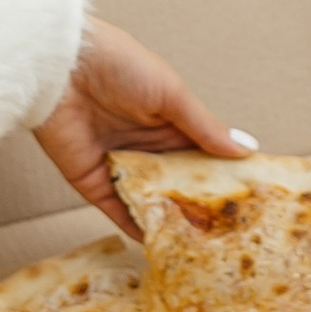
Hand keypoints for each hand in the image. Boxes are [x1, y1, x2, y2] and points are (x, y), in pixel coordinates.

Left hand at [34, 10, 257, 234]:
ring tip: (198, 245)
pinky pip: (117, 211)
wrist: (60, 67)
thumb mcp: (172, 94)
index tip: (250, 199)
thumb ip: (205, 127)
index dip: (223, 175)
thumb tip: (246, 150)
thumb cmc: (120, 66)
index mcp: (169, 122)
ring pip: (150, 200)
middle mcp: (147, 146)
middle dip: (198, 205)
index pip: (202, 154)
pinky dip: (136, 227)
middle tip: (228, 232)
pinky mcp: (92, 182)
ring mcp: (120, 166)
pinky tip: (158, 243)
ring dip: (169, 219)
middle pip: (177, 182)